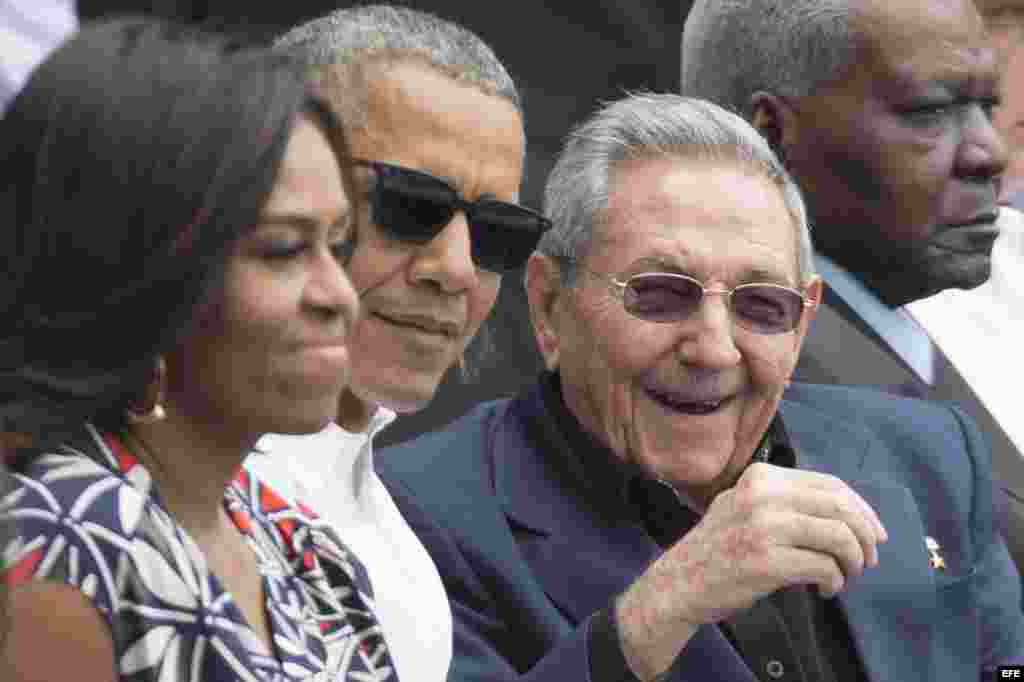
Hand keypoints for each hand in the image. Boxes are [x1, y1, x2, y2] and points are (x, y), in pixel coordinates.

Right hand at [615, 463, 886, 679]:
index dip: (862, 510)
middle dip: (865, 537)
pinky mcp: (765, 561)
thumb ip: (784, 500)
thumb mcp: (743, 505)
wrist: (680, 582)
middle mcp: (762, 495)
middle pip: (840, 509)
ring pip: (838, 537)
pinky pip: (823, 567)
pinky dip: (834, 581)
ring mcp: (763, 527)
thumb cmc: (719, 548)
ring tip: (845, 575)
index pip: (830, 485)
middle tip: (868, 560)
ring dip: (853, 562)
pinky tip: (824, 589)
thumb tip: (846, 511)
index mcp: (761, 478)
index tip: (874, 533)